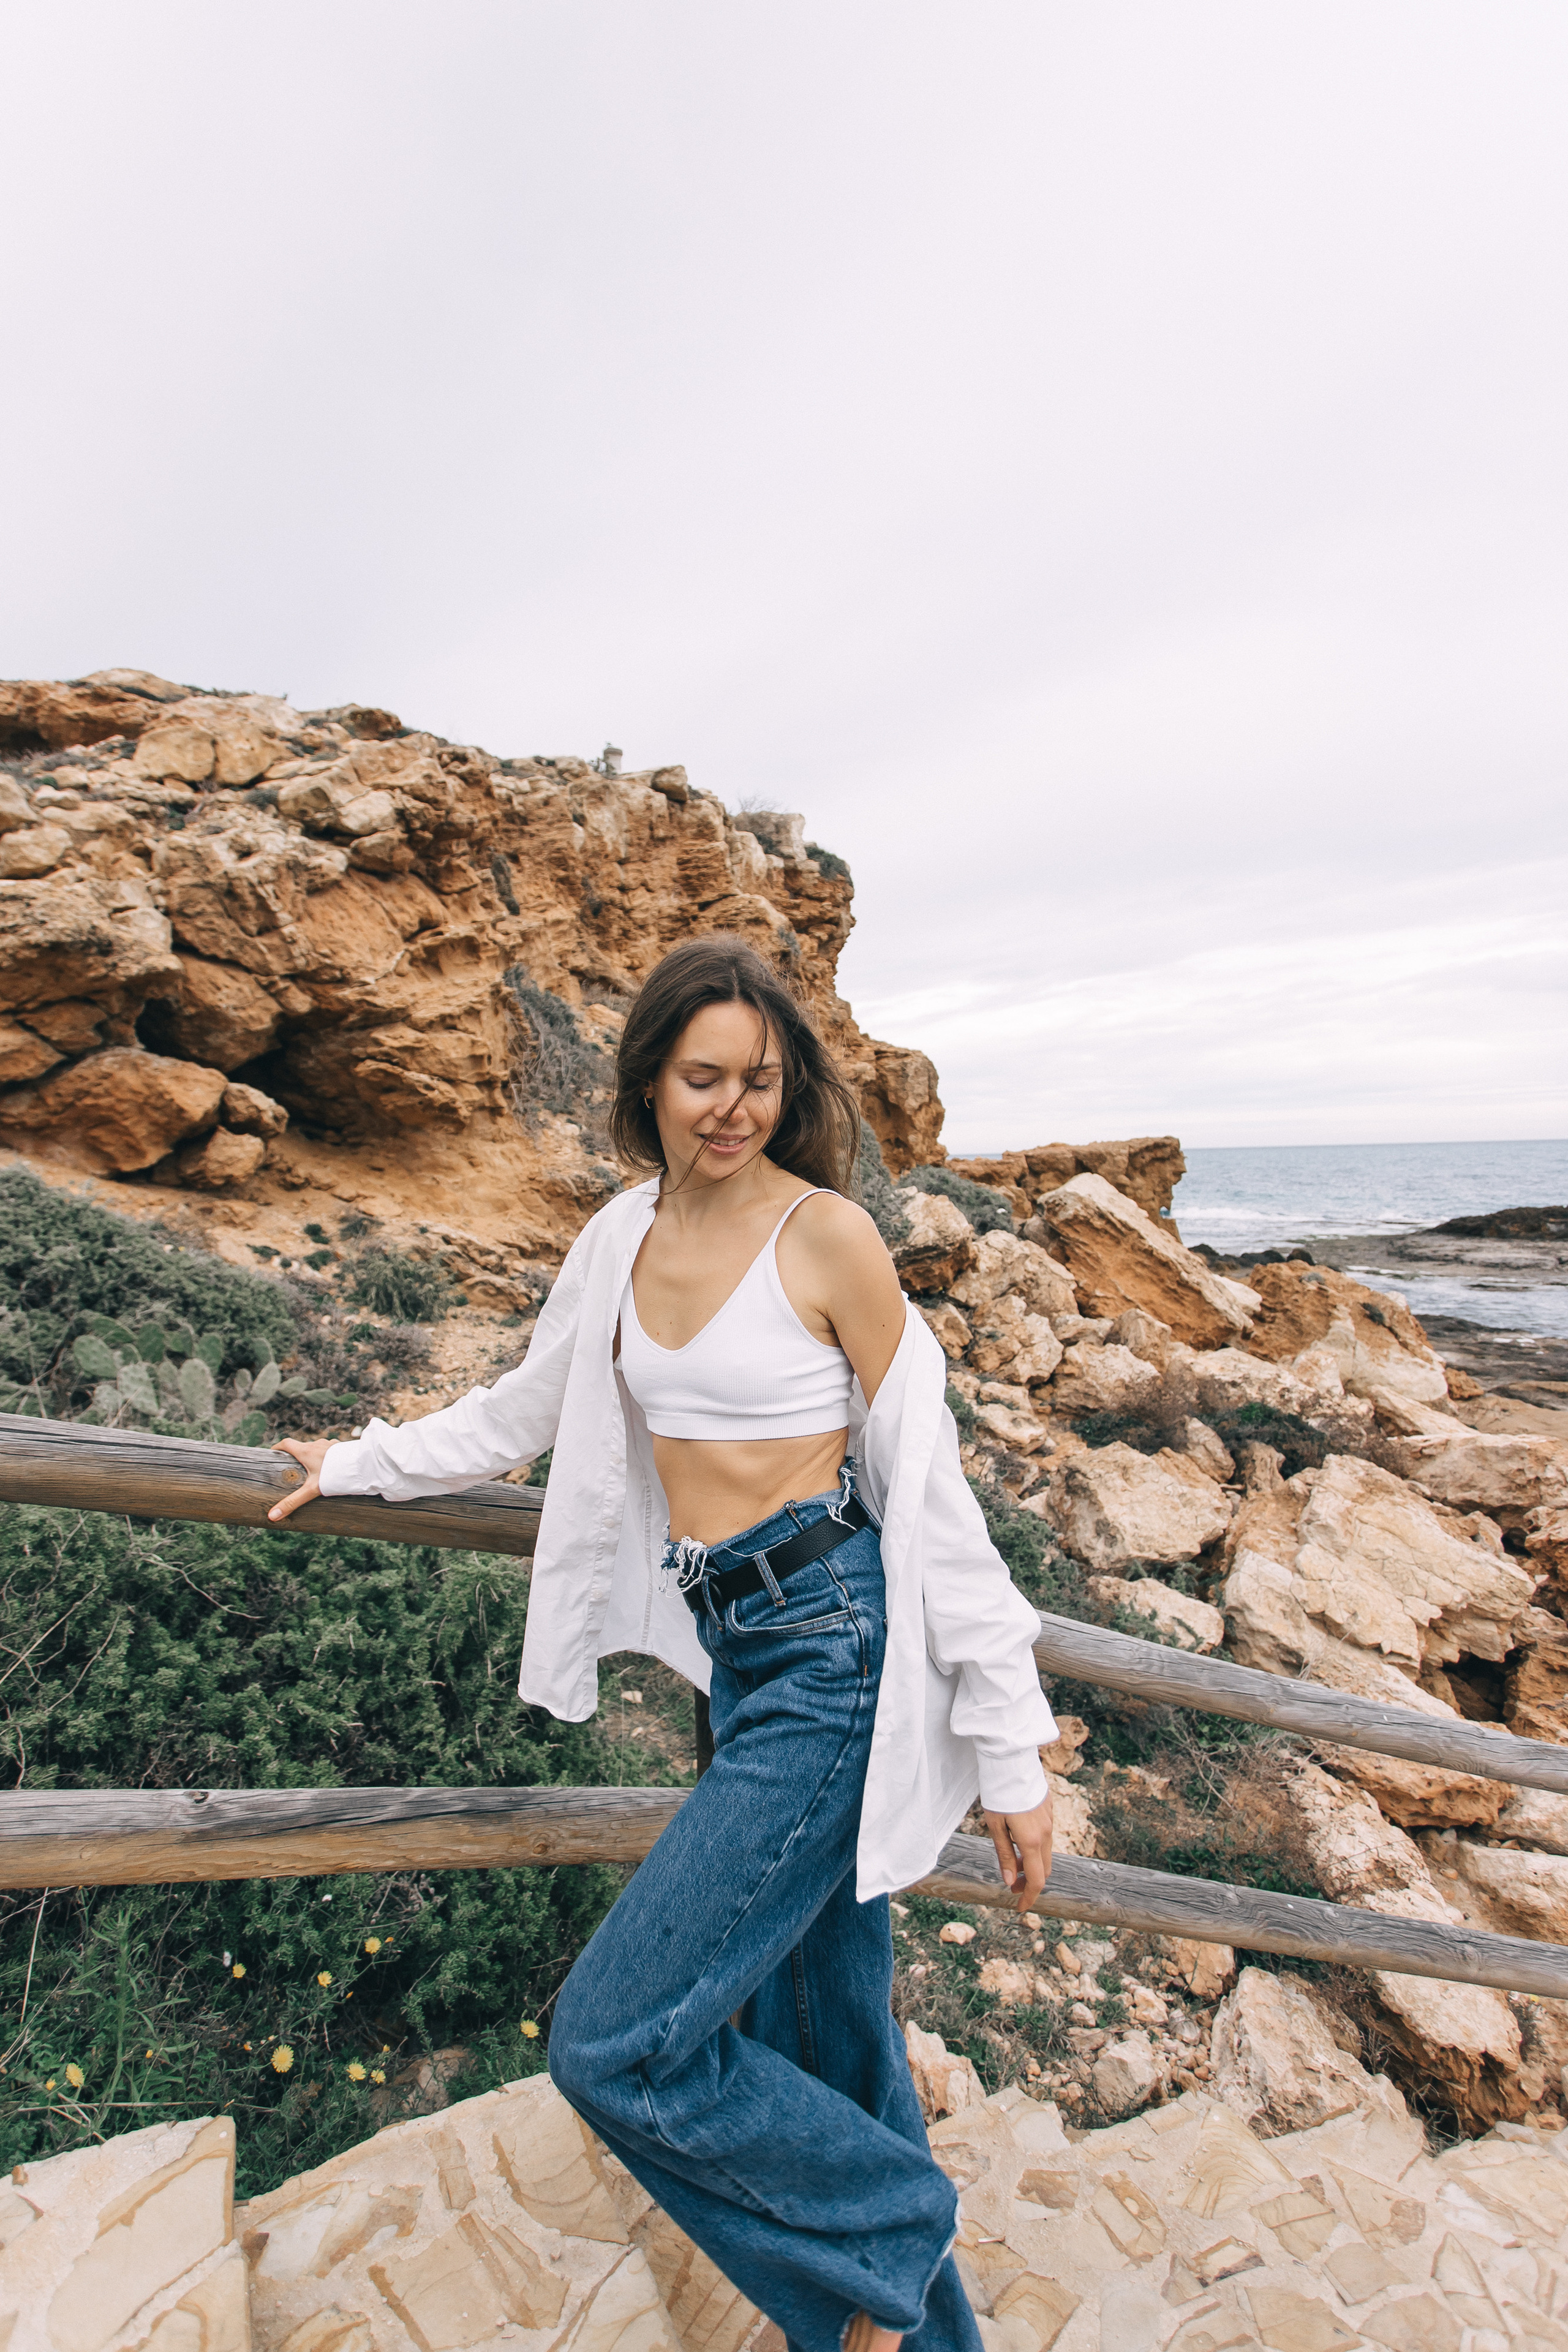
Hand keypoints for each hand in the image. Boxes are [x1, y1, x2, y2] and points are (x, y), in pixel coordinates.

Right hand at [267, 1437, 334, 1522]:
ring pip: (316, 1448)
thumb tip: (272, 1516)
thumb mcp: (311, 1491)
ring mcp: (331, 1445)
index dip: (277, 1447)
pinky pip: (329, 1450)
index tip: (272, 1453)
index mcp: (306, 1451)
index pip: (286, 1443)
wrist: (363, 1466)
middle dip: (295, 1455)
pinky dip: (325, 1457)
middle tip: (291, 1467)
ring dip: (311, 1456)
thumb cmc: (336, 1476)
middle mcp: (317, 1445)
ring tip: (310, 1469)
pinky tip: (329, 1467)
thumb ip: (293, 1503)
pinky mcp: (341, 1448)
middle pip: (301, 1446)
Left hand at [983, 1789, 1053, 1914]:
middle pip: (1044, 1869)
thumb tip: (1008, 1881)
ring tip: (1011, 1864)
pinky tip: (1018, 1842)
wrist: (1011, 1761)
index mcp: (1032, 1840)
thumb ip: (1003, 1855)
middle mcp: (1046, 1833)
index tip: (1019, 1908)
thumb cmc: (999, 1793)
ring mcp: (1049, 1821)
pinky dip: (1035, 1849)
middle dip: (1029, 1883)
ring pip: (1046, 1854)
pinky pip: (1046, 1838)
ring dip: (1031, 1865)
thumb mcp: (995, 1826)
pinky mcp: (1048, 1810)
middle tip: (1011, 1886)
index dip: (1029, 1897)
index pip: (1037, 1880)